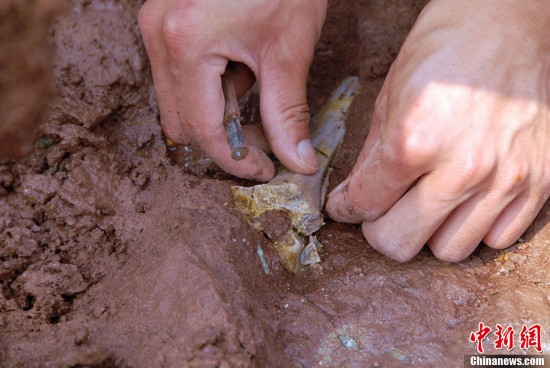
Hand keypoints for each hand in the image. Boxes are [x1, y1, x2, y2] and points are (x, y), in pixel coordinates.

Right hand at [139, 0, 326, 180]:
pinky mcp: (165, 23)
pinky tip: (240, 68)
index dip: (236, 161)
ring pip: (179, 104)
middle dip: (224, 140)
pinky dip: (212, 88)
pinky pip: (180, 78)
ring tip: (255, 85)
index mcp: (187, 44)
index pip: (202, 130)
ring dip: (218, 112)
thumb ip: (288, 113)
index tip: (265, 170)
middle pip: (181, 123)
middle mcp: (159, 36)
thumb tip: (298, 162)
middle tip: (265, 139)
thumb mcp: (288, 50)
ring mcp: (157, 28)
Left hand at [327, 0, 549, 261]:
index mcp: (415, 142)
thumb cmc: (446, 47)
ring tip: (424, 203)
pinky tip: (463, 200)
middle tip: (379, 211)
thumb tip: (352, 196)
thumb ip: (370, 156)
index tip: (346, 206)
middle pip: (401, 244)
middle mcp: (462, 169)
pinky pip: (496, 238)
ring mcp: (506, 179)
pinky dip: (473, 227)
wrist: (511, 19)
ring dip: (428, 233)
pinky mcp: (540, 182)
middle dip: (379, 230)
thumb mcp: (390, 95)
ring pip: (448, 251)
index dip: (346, 208)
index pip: (365, 205)